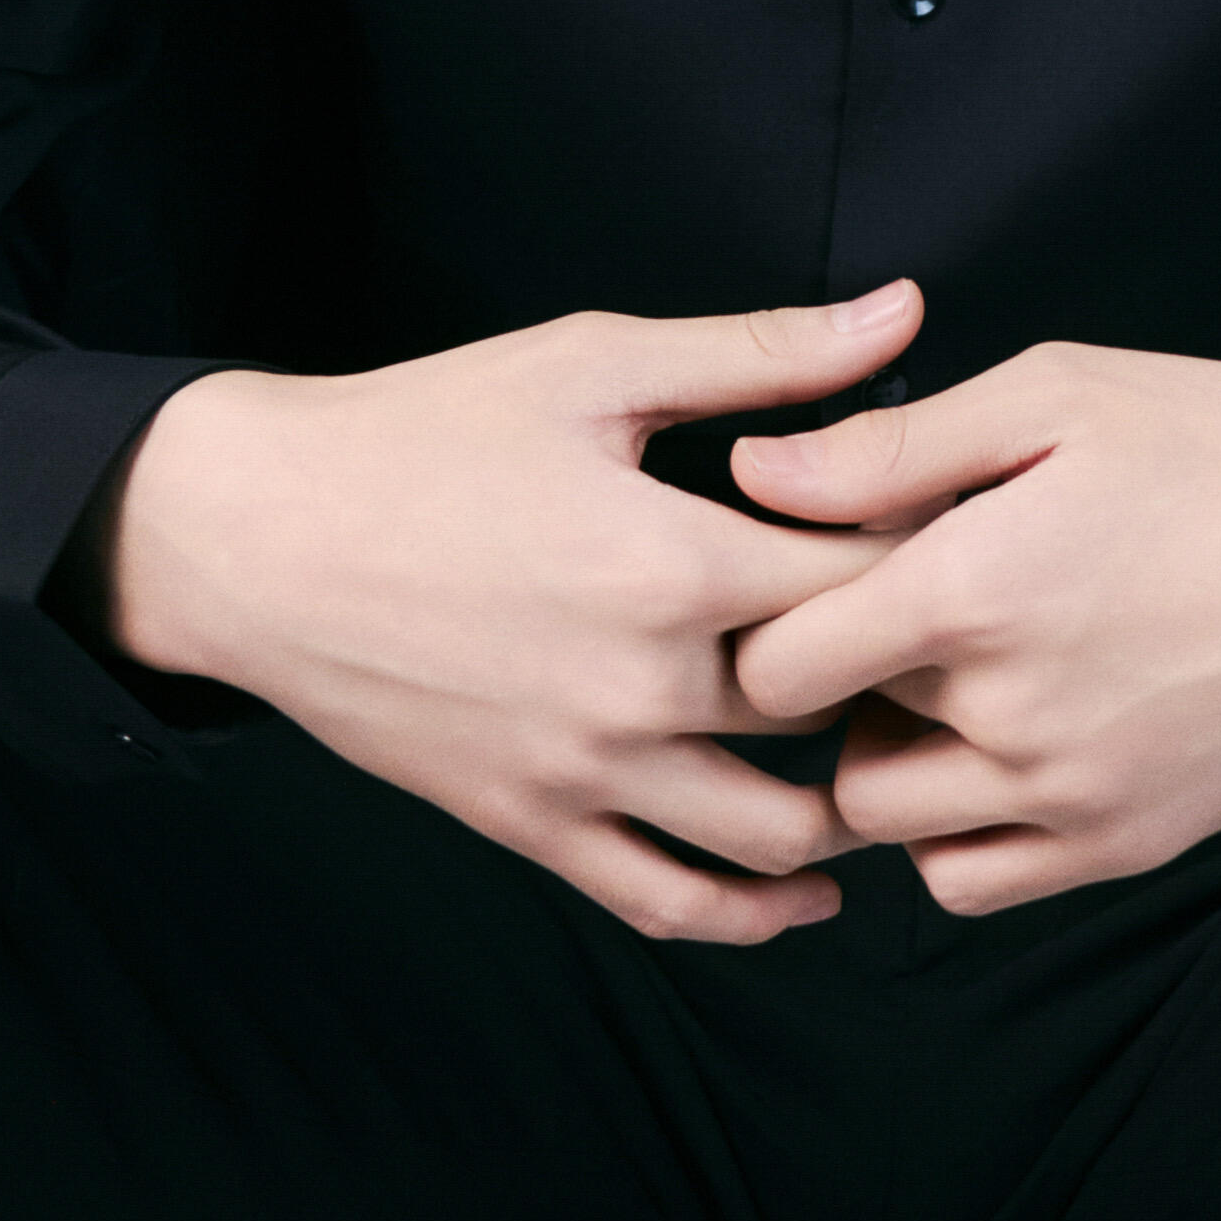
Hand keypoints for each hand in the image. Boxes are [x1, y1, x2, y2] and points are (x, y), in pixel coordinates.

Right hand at [93, 282, 923, 941]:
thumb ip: (761, 355)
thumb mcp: (595, 366)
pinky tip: (806, 887)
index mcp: (673, 563)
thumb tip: (901, 311)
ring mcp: (586, 771)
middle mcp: (641, 687)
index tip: (962, 544)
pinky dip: (753, 909)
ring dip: (853, 808)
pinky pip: (669, 902)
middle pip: (840, 710)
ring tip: (892, 765)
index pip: (875, 586)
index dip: (939, 563)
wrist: (258, 536)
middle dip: (908, 682)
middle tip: (952, 656)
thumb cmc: (423, 434)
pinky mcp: (532, 823)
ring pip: (777, 834)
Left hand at [724, 343, 1220, 911]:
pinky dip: (949, 831)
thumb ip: (892, 447)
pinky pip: (970, 883)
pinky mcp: (1121, 844)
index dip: (764, 613)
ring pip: (884, 822)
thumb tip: (754, 471)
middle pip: (827, 734)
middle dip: (831, 676)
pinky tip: (986, 751)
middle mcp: (1009, 715)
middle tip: (886, 609)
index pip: (776, 659)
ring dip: (881, 758)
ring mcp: (1067, 796)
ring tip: (937, 679)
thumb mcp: (1061, 395)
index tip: (806, 569)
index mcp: (973, 589)